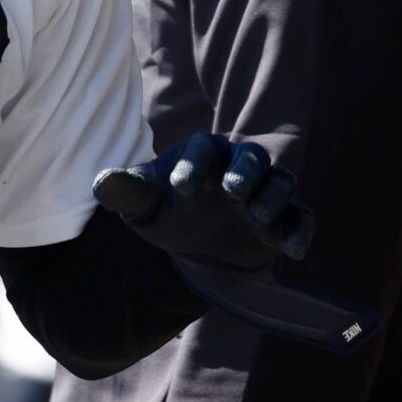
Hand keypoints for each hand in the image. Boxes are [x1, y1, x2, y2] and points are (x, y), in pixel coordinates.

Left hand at [96, 133, 314, 269]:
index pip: (202, 149)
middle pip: (252, 157)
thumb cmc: (165, 211)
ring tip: (256, 217)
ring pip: (281, 182)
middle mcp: (238, 166)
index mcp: (203, 154)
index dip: (192, 165)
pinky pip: (300, 218)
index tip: (179, 190)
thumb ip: (125, 191)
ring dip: (273, 197)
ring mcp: (264, 192)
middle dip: (245, 171)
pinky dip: (300, 231)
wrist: (194, 243)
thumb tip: (101, 183)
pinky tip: (293, 252)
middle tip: (232, 190)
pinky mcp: (282, 221)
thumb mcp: (141, 205)